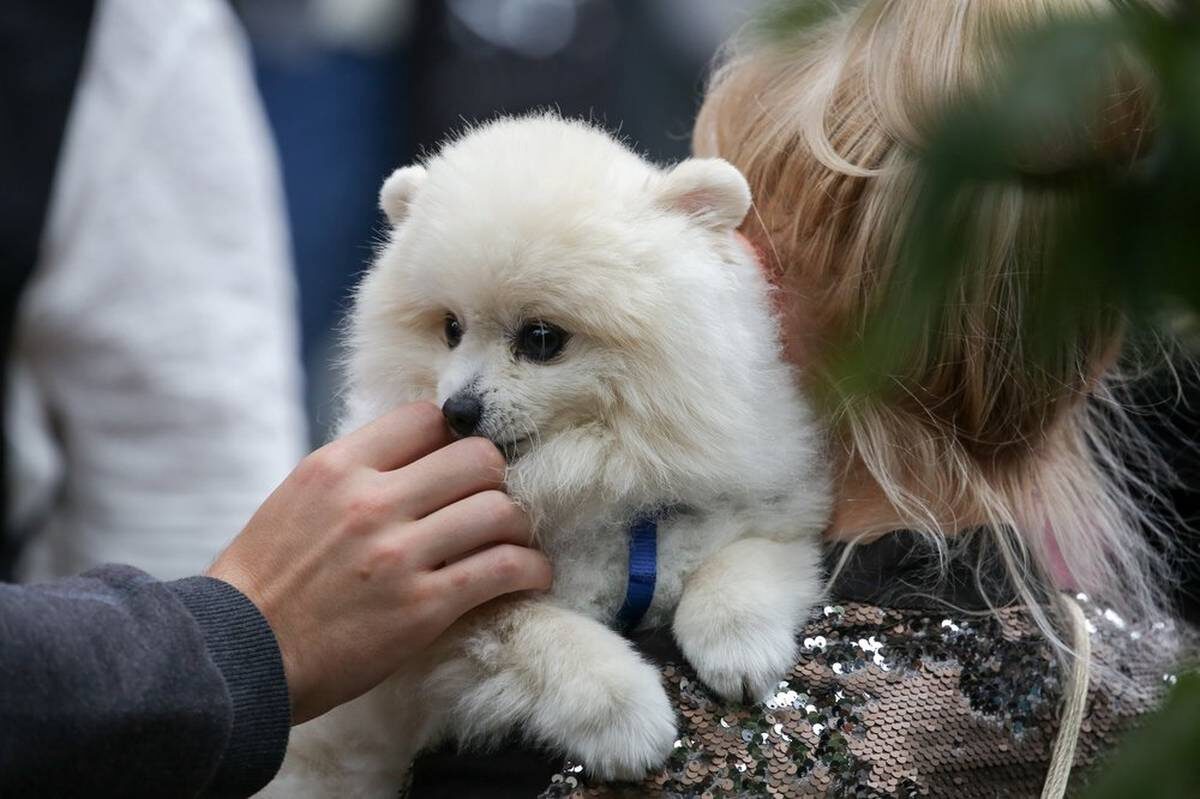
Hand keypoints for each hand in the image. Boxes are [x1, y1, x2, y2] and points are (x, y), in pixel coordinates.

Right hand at [207, 402, 551, 723]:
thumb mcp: (298, 498)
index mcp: (338, 467)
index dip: (452, 438)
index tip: (458, 465)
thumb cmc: (266, 581)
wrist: (236, 657)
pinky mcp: (422, 607)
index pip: (427, 418)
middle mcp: (371, 501)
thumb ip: (356, 471)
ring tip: (516, 542)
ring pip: (500, 510)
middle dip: (494, 479)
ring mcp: (399, 554)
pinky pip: (503, 568)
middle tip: (492, 503)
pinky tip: (532, 575)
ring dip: (519, 527)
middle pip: (477, 458)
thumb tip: (418, 452)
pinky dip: (531, 569)